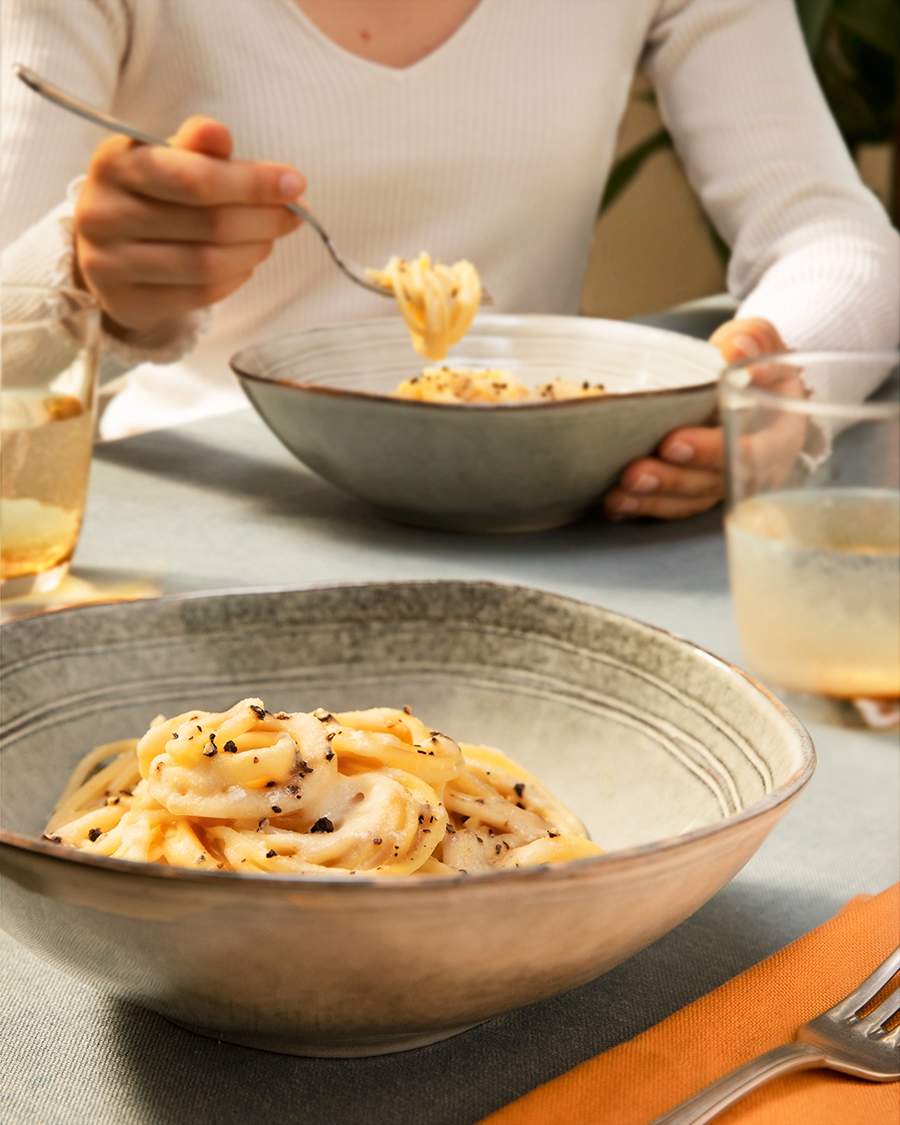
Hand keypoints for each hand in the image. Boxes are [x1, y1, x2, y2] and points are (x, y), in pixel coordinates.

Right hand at [74, 117, 304, 334]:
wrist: (107, 248)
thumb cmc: (150, 194)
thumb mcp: (166, 157)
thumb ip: (197, 146)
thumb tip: (221, 135)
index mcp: (115, 164)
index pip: (197, 178)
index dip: (253, 183)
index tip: (295, 184)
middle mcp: (105, 214)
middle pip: (209, 223)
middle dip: (263, 219)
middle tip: (292, 216)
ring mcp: (111, 263)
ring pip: (207, 263)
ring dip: (253, 251)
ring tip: (268, 240)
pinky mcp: (127, 302)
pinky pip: (200, 294)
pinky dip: (235, 279)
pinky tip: (244, 264)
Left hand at [603, 317, 787, 520]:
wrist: (733, 380)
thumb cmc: (745, 359)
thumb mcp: (754, 340)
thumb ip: (752, 339)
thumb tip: (736, 349)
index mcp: (780, 431)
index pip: (752, 451)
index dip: (712, 450)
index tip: (672, 442)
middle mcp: (757, 467)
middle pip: (716, 483)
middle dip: (673, 479)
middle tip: (635, 472)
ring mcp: (725, 482)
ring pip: (691, 499)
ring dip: (653, 498)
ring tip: (619, 491)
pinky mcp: (698, 492)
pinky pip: (673, 507)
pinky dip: (643, 507)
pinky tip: (616, 503)